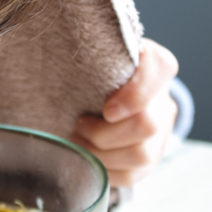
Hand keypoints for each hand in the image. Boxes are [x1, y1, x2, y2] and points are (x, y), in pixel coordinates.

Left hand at [73, 39, 178, 187]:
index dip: (136, 94)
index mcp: (153, 64)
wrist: (98, 96)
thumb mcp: (91, 53)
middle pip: (147, 124)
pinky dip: (106, 171)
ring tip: (79, 142)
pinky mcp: (151, 159)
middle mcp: (163, 99)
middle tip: (78, 126)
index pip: (161, 68)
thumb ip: (84, 46)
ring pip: (141, 155)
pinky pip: (134, 176)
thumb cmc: (90, 72)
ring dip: (101, 154)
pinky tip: (88, 159)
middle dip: (104, 133)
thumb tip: (48, 35)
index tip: (106, 109)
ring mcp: (162, 132)